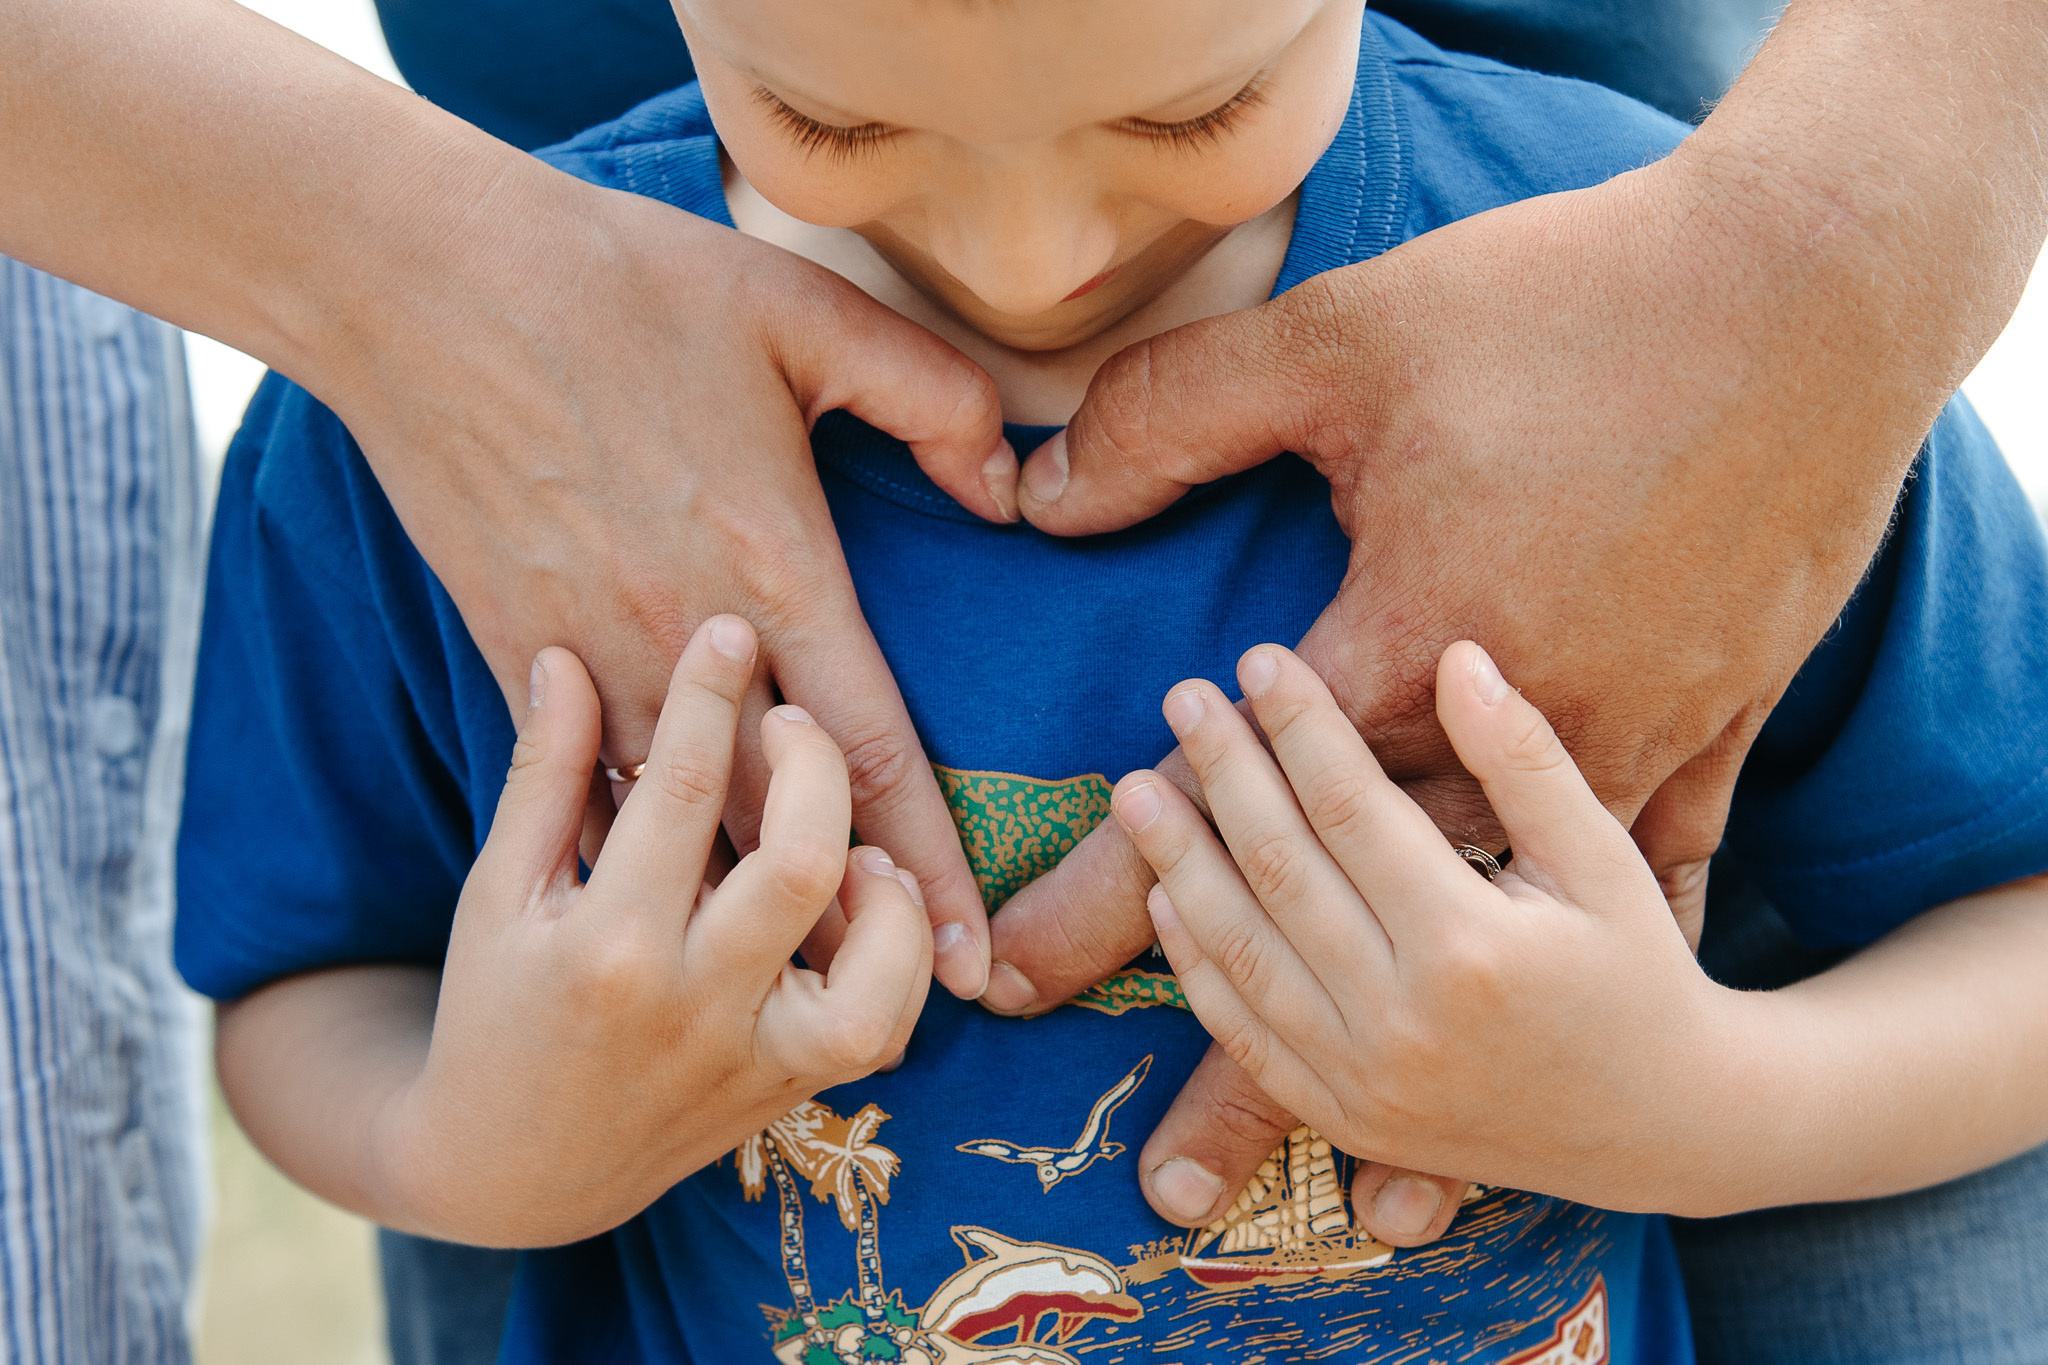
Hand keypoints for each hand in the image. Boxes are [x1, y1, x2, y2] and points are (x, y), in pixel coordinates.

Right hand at [3, 0, 1006, 997]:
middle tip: (913, 1009)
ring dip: (741, 913)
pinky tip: (661, 909)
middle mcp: (686, 638)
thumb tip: (1007, 488)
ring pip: (678, 826)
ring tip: (799, 994)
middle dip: (849, 926)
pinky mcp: (516, 648)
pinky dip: (630, 852)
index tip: (970, 954)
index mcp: (773, 567)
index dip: (929, 862)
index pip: (869, 751)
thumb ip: (930, 399)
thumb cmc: (625, 285)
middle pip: (780, 822)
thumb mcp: (806, 310)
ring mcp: (591, 655)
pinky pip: (581, 779)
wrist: (426, 284)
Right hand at [379, 618, 930, 1246]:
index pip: (676, 788)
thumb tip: (563, 659)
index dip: (709, 694)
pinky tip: (868, 901)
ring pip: (874, 973)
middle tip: (790, 717)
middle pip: (800, 863)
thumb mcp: (499, 892)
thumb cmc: (496, 1010)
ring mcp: (749, 1060)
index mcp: (606, 945)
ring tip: (854, 834)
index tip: (726, 631)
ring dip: (888, 886)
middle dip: (813, 765)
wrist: (512, 1172)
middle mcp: (689, 1007)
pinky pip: (882, 1030)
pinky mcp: (788, 1093)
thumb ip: (544, 776)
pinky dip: (898, 959)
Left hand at [982, 46, 2005, 1224]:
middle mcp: (1517, 737)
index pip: (1231, 817)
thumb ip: (1177, 421)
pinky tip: (1564, 1016)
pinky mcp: (1717, 727)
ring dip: (1367, 1021)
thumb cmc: (1573, 306)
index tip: (1021, 975)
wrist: (1820, 289)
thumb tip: (1038, 497)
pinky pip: (1651, 883)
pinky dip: (1588, 950)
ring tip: (1292, 1115)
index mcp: (1414, 649)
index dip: (1112, 901)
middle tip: (1144, 1146)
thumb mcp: (1345, 342)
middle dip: (1225, 1038)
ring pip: (1471, 922)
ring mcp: (1633, 742)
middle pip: (1343, 913)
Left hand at [1117, 642, 1730, 1213]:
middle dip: (1224, 773)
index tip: (1259, 659)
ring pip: (1243, 953)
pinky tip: (1164, 893)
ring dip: (1179, 863)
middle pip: (1282, 870)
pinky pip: (1245, 1035)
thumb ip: (1525, 760)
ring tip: (1135, 789)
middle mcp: (1404, 1020)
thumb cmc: (1638, 972)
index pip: (1352, 809)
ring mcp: (1365, 1080)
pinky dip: (1196, 964)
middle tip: (1183, 697)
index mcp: (1472, 948)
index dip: (1299, 726)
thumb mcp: (1604, 859)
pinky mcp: (1345, 1117)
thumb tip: (1456, 656)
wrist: (1662, 1126)